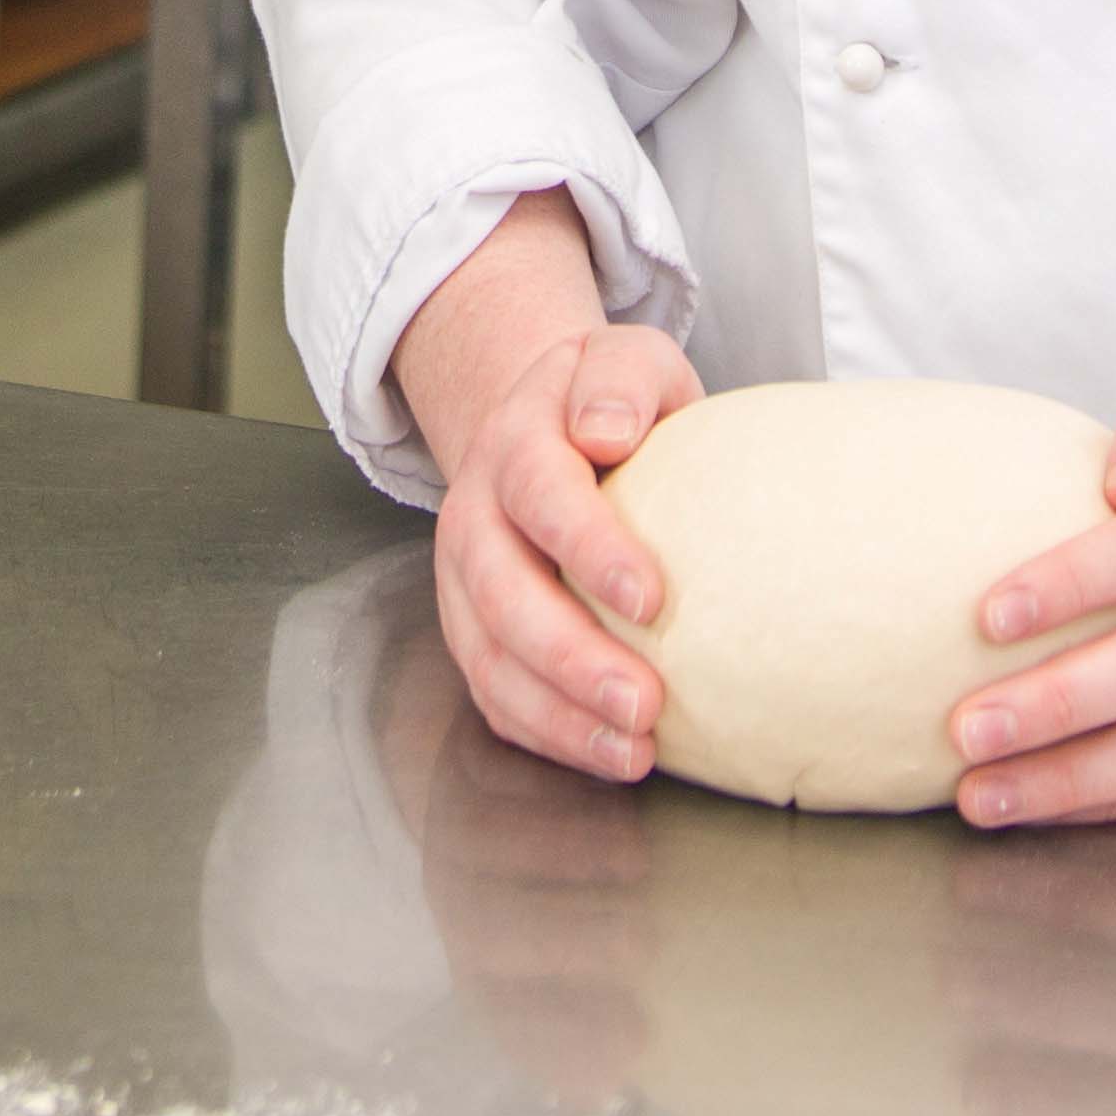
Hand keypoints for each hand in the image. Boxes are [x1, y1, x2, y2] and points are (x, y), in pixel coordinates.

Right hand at [386, 194, 705, 785]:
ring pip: (489, 657)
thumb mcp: (625, 358)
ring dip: (558, 714)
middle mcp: (475, 517)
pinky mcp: (473, 631)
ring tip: (634, 752)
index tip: (652, 598)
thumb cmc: (607, 403)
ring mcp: (463, 581)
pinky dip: (546, 735)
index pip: (540, 494)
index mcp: (515, 444)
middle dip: (569, 657)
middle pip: (502, 593)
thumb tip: (607, 430)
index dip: (589, 547)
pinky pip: (494, 694)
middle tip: (644, 702)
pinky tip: (610, 757)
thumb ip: (621, 380)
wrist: (537, 425)